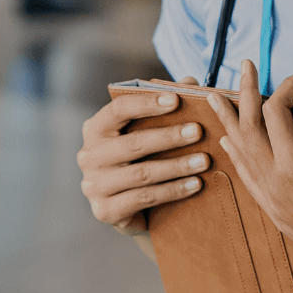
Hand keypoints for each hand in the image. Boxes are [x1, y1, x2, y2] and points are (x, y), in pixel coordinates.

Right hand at [78, 83, 210, 234]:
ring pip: (141, 174)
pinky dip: (173, 191)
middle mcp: (89, 156)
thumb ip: (166, 104)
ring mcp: (93, 186)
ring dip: (176, 166)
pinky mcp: (105, 211)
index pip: (118, 110)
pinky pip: (144, 198)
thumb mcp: (149, 131)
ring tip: (204, 161)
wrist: (130, 208)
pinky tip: (195, 184)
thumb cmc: (141, 159)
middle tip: (199, 132)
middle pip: (133, 143)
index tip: (176, 100)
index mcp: (95, 128)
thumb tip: (189, 82)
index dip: (147, 103)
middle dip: (169, 137)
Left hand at [207, 62, 292, 292]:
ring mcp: (270, 198)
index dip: (290, 85)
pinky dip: (236, 152)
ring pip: (240, 151)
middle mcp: (273, 182)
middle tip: (244, 66)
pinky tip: (229, 142)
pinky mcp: (273, 211)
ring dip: (229, 120)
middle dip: (244, 92)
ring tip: (216, 97)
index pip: (277, 112)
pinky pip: (245, 175)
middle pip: (248, 126)